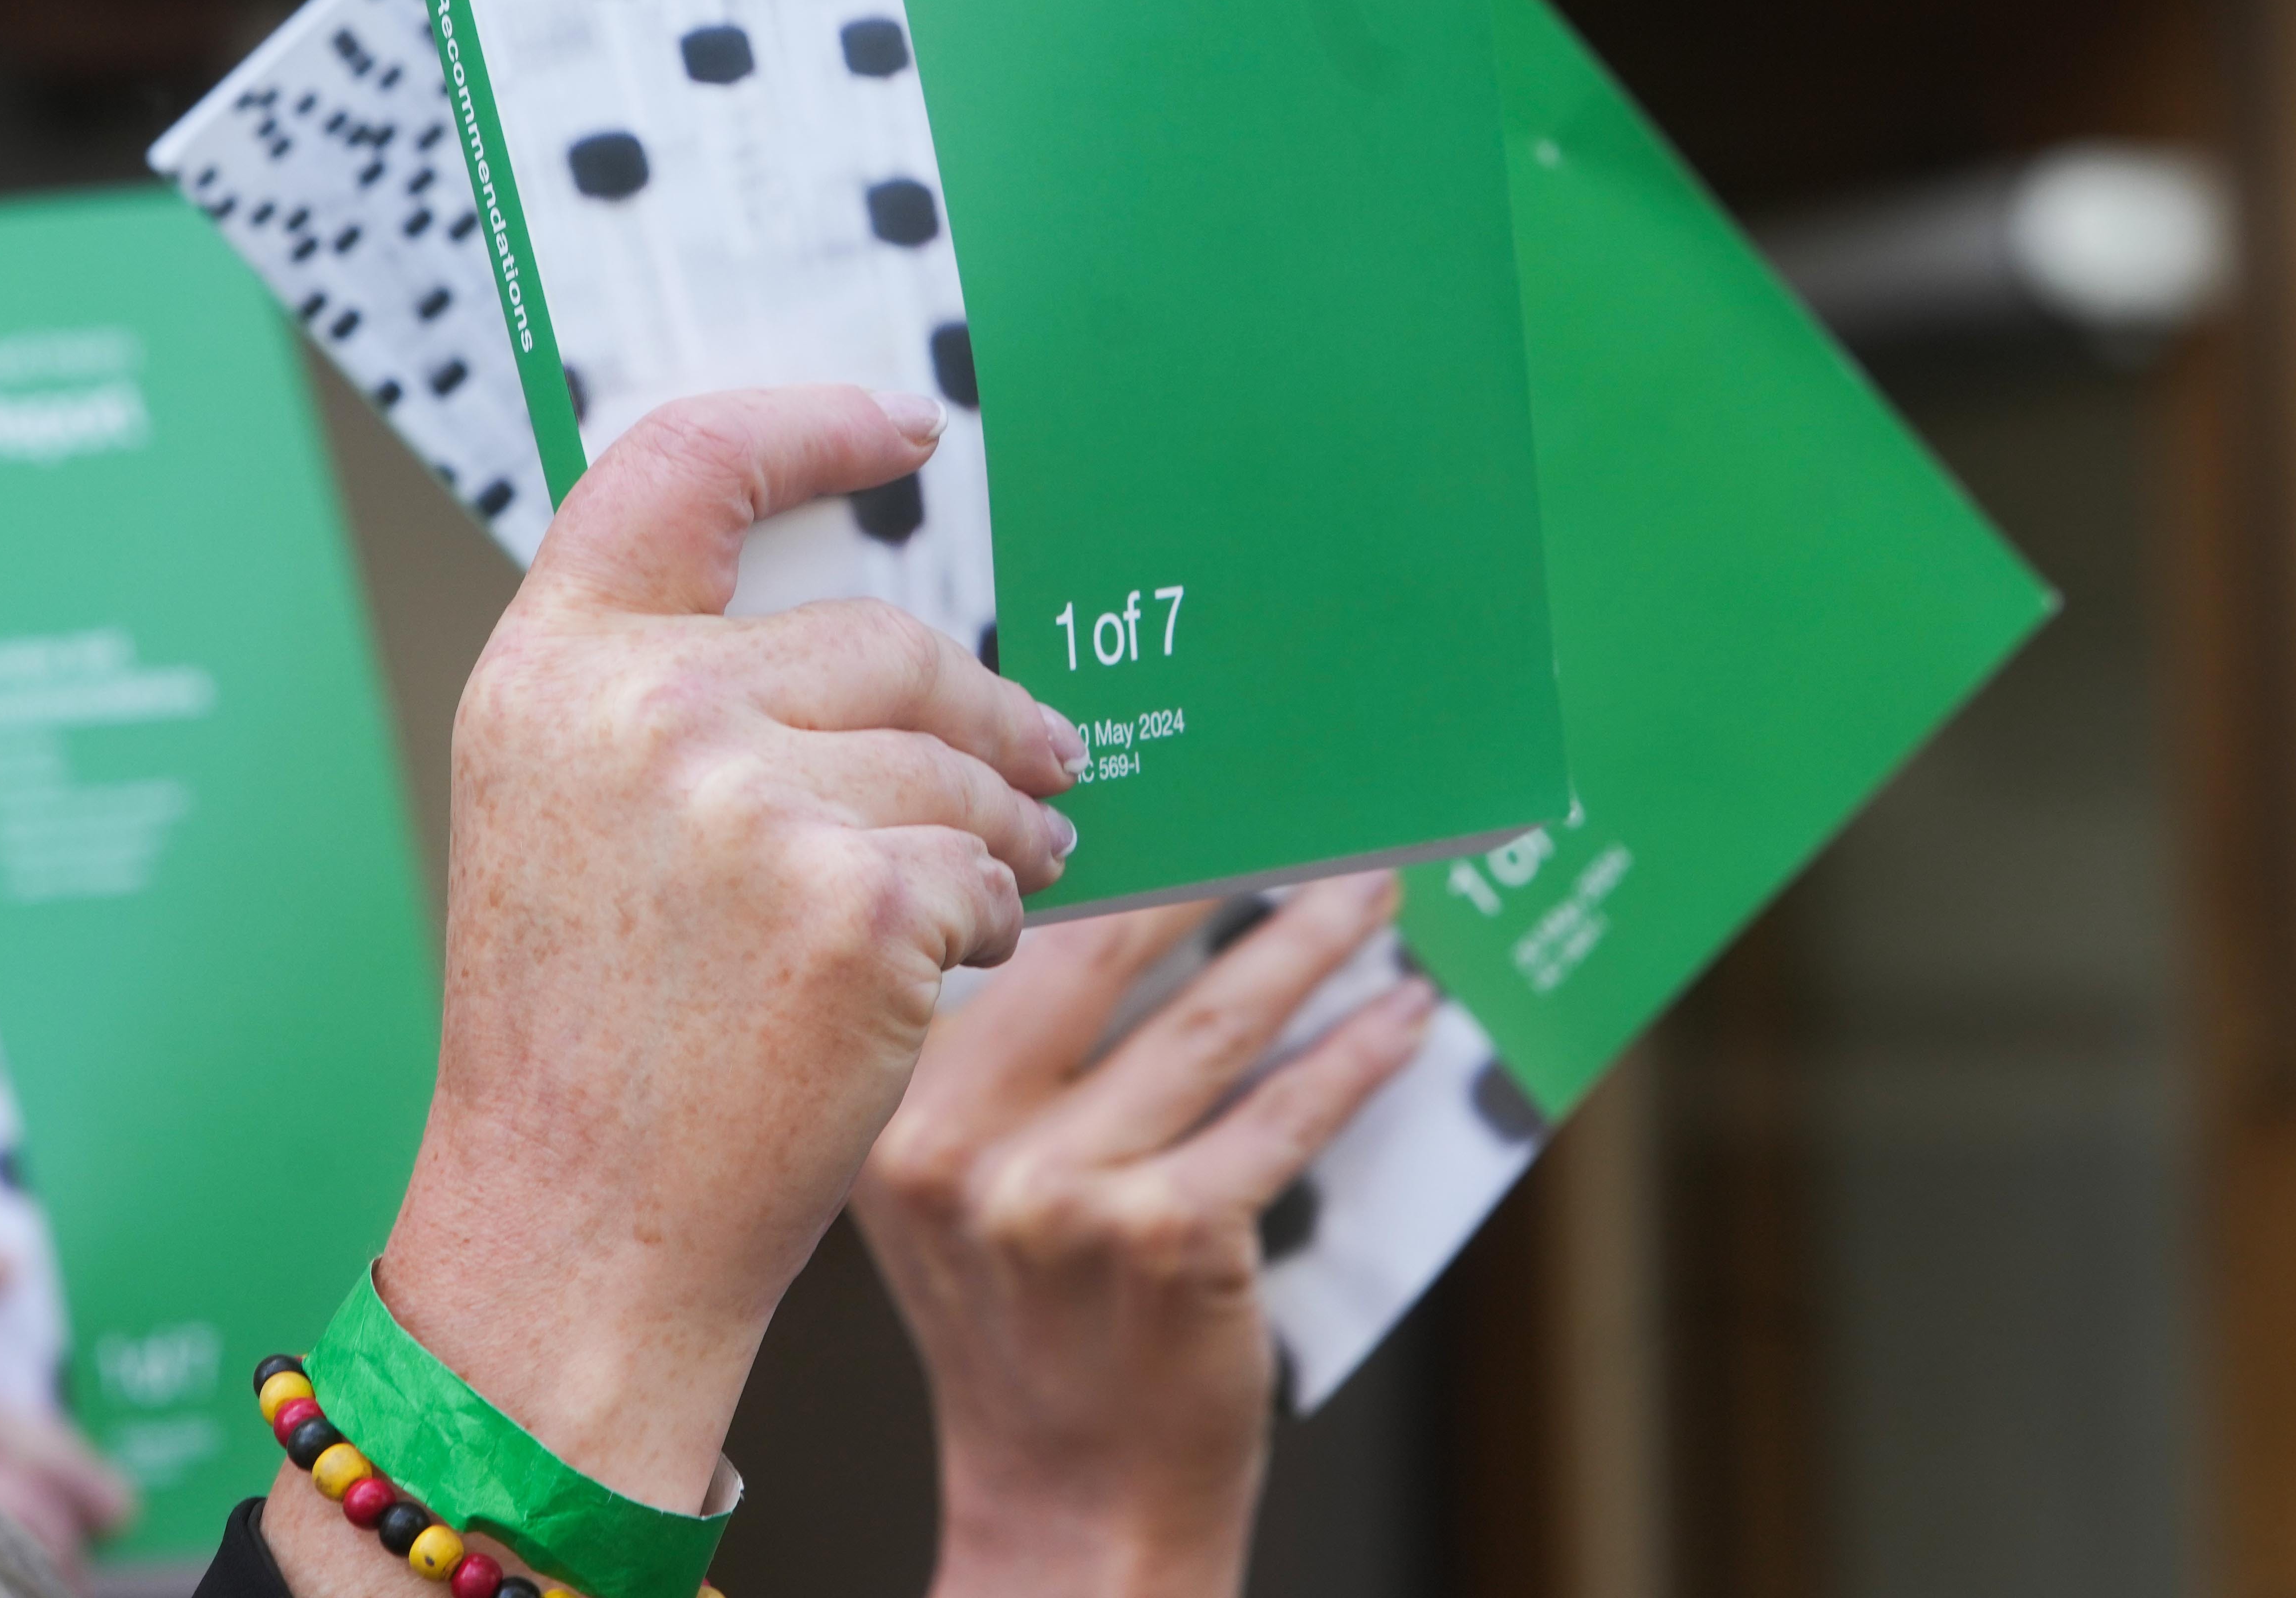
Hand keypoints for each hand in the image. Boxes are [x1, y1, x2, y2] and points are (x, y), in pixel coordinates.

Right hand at [270, 387, 1086, 1596]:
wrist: (578, 1229)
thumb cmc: (580, 1037)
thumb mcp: (561, 814)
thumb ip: (662, 692)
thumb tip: (838, 627)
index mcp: (552, 669)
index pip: (684, 466)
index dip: (804, 427)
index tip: (896, 428)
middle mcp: (646, 711)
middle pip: (881, 639)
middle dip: (981, 707)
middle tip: (1046, 756)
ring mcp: (753, 804)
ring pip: (954, 762)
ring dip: (998, 826)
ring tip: (990, 888)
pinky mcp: (856, 902)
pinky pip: (983, 870)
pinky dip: (988, 921)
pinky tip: (945, 968)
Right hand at [855, 875, 1439, 1597]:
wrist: (1067, 1509)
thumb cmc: (1028, 1337)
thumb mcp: (957, 1191)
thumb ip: (997, 1062)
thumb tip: (1112, 893)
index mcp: (897, 1115)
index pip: (996, 935)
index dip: (1095, 850)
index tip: (1175, 786)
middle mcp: (964, 1148)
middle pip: (1107, 951)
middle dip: (1215, 869)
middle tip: (1296, 816)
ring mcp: (1064, 1197)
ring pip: (1212, 1024)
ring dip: (1308, 945)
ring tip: (1371, 898)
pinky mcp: (1169, 1243)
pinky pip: (1281, 1118)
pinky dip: (1351, 1059)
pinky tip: (1398, 1018)